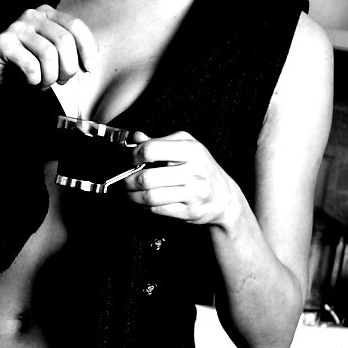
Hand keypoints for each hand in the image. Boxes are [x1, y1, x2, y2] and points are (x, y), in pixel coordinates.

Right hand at [0, 5, 99, 93]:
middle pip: (65, 41)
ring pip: (49, 53)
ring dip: (51, 76)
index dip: (88, 50)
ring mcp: (16, 27)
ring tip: (44, 83)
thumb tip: (92, 61)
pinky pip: (29, 63)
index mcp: (47, 14)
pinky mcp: (2, 43)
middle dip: (68, 68)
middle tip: (61, 81)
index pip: (76, 26)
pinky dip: (35, 78)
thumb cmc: (22, 65)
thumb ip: (69, 52)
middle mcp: (32, 15)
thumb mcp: (50, 55)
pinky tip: (31, 81)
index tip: (90, 69)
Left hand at [121, 131, 241, 227]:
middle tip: (122, 180)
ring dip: (132, 196)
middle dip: (127, 181)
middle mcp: (194, 171)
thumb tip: (136, 136)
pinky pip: (157, 210)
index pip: (151, 149)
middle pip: (147, 178)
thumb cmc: (201, 169)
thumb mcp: (186, 148)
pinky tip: (140, 202)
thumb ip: (159, 142)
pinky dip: (143, 207)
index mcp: (191, 150)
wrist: (225, 197)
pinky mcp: (189, 211)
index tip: (129, 159)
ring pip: (150, 197)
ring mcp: (193, 193)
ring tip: (128, 192)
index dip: (133, 155)